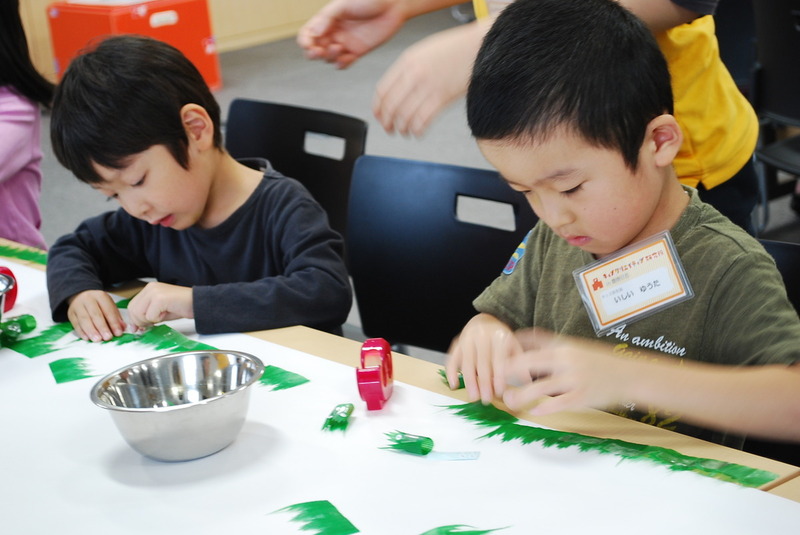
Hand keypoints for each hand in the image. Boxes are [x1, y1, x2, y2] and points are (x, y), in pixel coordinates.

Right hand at [67, 290, 126, 341]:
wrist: (80, 295)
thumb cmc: (98, 303)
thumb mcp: (109, 305)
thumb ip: (116, 317)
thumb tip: (122, 328)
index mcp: (100, 296)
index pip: (108, 310)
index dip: (113, 322)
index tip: (118, 333)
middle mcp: (88, 299)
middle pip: (95, 314)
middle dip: (102, 327)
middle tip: (107, 337)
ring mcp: (77, 306)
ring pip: (84, 319)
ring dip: (91, 331)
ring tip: (97, 339)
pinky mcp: (70, 313)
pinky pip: (75, 323)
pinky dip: (81, 332)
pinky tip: (87, 338)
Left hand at [126, 282, 193, 328]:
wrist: (198, 303)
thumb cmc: (181, 307)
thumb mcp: (159, 311)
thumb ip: (146, 315)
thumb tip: (135, 326)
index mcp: (149, 289)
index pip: (132, 306)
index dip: (134, 319)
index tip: (139, 328)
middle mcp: (150, 288)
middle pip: (133, 310)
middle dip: (141, 322)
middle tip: (152, 324)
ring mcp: (154, 292)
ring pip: (139, 313)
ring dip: (150, 320)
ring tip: (162, 316)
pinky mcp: (160, 298)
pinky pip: (150, 316)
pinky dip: (158, 319)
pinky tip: (167, 313)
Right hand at [297, 0, 406, 67]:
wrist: (392, 5)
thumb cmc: (368, 0)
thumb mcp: (343, 5)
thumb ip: (328, 18)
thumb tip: (315, 33)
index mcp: (326, 20)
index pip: (308, 34)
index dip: (305, 41)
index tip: (309, 44)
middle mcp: (334, 32)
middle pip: (315, 49)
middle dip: (313, 53)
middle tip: (318, 51)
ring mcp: (345, 43)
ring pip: (328, 58)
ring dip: (329, 57)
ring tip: (339, 48)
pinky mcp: (358, 52)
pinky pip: (344, 63)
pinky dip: (342, 64)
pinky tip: (346, 59)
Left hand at [373, 20, 483, 134]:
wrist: (478, 46)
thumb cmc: (455, 49)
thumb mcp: (423, 51)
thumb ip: (407, 69)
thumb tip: (394, 91)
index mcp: (406, 62)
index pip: (381, 91)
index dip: (377, 108)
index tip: (379, 116)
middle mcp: (414, 74)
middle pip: (390, 106)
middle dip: (387, 122)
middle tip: (389, 128)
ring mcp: (428, 86)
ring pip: (405, 116)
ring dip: (402, 128)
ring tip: (405, 132)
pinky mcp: (443, 98)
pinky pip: (423, 120)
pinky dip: (417, 130)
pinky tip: (418, 132)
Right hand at [445, 313, 520, 403]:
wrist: (484, 321)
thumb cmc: (500, 338)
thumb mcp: (514, 346)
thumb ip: (520, 363)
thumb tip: (528, 382)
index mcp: (499, 335)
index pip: (499, 359)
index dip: (499, 376)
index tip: (500, 392)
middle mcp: (482, 335)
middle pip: (482, 362)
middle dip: (484, 383)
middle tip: (486, 399)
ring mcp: (467, 338)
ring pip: (466, 362)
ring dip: (469, 381)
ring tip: (473, 397)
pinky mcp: (457, 342)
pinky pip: (452, 358)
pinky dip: (451, 372)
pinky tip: (454, 384)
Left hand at [502, 330, 636, 415]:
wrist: (630, 375)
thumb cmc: (599, 361)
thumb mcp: (576, 346)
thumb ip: (552, 345)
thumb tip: (525, 339)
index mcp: (564, 346)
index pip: (532, 342)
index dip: (512, 348)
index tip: (496, 354)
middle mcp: (567, 360)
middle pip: (530, 363)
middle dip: (509, 371)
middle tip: (496, 378)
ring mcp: (574, 379)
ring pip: (540, 388)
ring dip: (521, 396)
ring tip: (509, 401)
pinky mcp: (582, 397)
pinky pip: (558, 404)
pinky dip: (544, 409)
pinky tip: (534, 412)